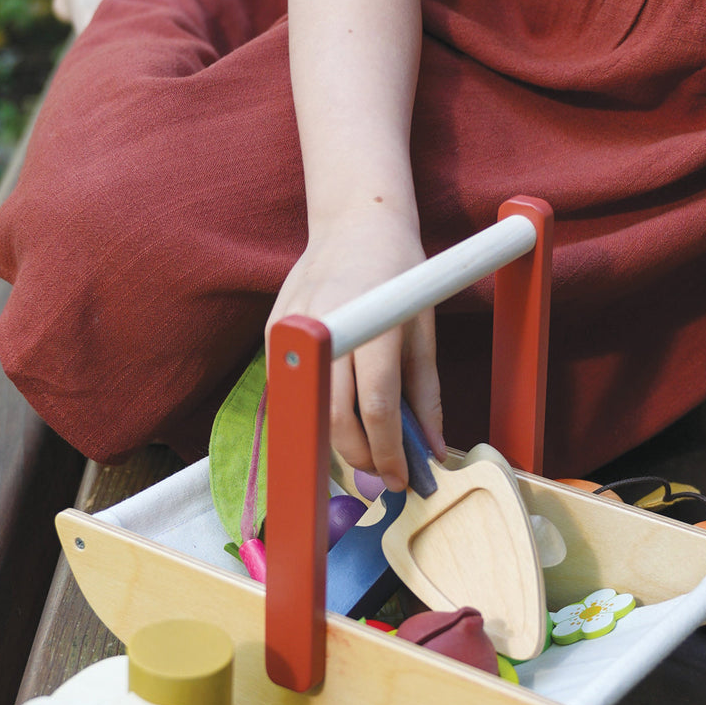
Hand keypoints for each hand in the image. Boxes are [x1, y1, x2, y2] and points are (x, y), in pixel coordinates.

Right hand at [265, 211, 444, 491]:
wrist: (354, 224)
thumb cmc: (399, 276)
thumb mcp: (424, 333)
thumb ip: (426, 397)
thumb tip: (432, 452)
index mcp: (373, 324)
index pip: (376, 408)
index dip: (389, 453)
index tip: (400, 480)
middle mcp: (328, 326)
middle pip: (336, 418)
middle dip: (361, 458)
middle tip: (383, 475)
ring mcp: (292, 329)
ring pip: (310, 411)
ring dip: (338, 443)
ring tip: (366, 451)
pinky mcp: (273, 332)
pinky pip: (295, 390)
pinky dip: (318, 411)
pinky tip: (340, 415)